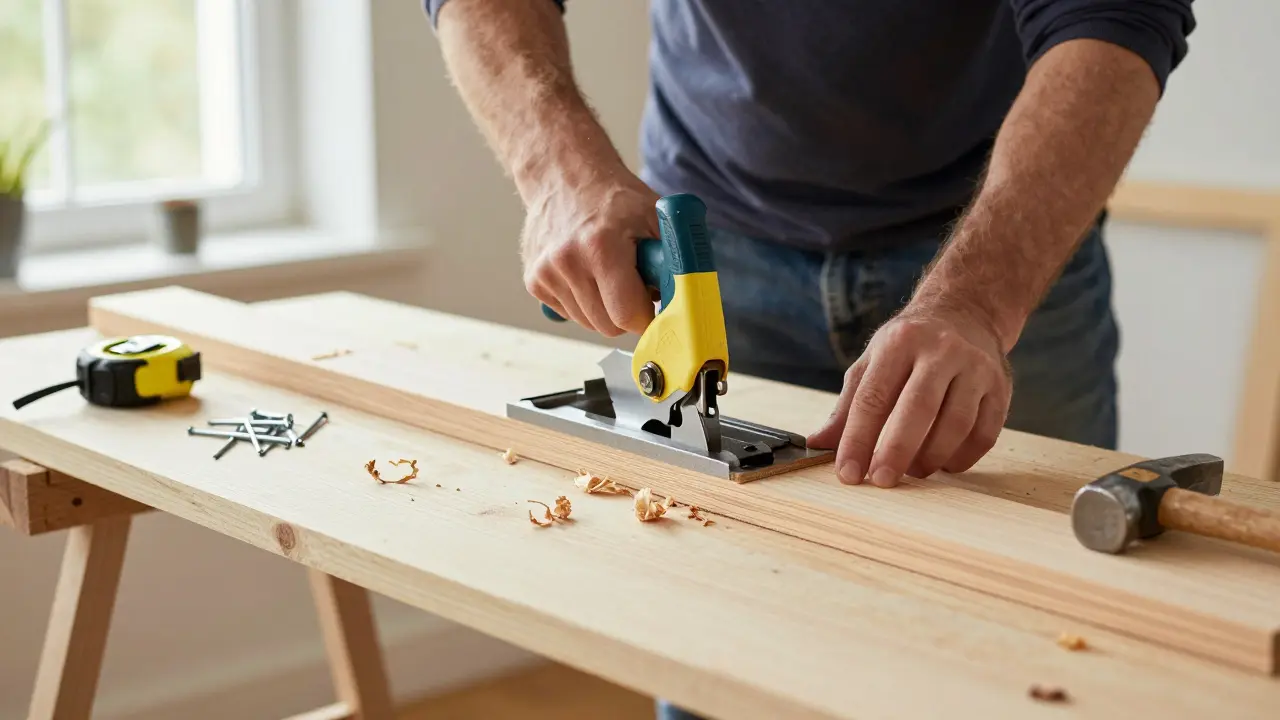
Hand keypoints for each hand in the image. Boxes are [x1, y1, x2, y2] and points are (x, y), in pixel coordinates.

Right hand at [521, 169, 661, 336]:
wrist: (565, 176)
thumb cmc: (615, 198)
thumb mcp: (657, 217)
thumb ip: (675, 257)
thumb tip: (688, 298)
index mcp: (601, 246)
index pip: (627, 315)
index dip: (646, 317)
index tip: (653, 307)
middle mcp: (567, 261)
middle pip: (606, 326)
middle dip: (626, 313)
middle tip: (633, 286)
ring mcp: (546, 272)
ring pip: (587, 323)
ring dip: (604, 308)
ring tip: (608, 273)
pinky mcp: (534, 280)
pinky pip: (568, 313)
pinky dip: (583, 301)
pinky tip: (586, 273)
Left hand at [807, 304, 1012, 486]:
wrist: (966, 313)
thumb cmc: (910, 345)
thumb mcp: (872, 361)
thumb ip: (847, 405)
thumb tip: (818, 444)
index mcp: (900, 343)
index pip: (874, 397)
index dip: (858, 440)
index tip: (847, 473)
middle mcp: (941, 350)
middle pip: (918, 408)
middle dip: (897, 451)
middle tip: (881, 481)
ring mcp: (975, 368)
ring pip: (956, 424)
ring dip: (931, 457)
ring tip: (913, 471)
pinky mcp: (1001, 388)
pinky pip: (984, 433)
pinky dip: (961, 457)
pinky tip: (944, 463)